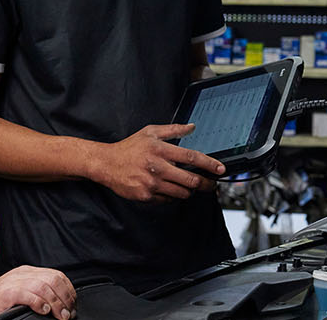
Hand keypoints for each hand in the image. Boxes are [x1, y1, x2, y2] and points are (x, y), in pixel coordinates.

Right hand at [0, 266, 75, 319]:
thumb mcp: (21, 291)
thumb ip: (38, 293)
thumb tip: (62, 305)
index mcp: (28, 272)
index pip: (57, 276)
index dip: (68, 291)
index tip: (71, 306)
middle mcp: (23, 274)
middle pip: (53, 280)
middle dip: (65, 298)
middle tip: (67, 314)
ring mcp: (14, 282)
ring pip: (44, 286)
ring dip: (56, 303)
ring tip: (59, 315)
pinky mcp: (7, 292)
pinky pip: (28, 294)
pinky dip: (39, 302)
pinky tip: (44, 311)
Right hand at [92, 124, 225, 202]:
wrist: (106, 164)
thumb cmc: (129, 148)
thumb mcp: (150, 132)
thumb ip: (173, 129)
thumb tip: (192, 127)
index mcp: (160, 150)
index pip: (191, 157)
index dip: (209, 164)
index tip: (220, 169)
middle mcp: (157, 167)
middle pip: (191, 180)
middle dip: (206, 184)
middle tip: (211, 184)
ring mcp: (152, 183)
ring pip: (182, 192)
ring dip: (189, 190)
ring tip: (188, 185)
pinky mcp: (146, 196)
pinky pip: (168, 199)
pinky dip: (173, 195)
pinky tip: (169, 188)